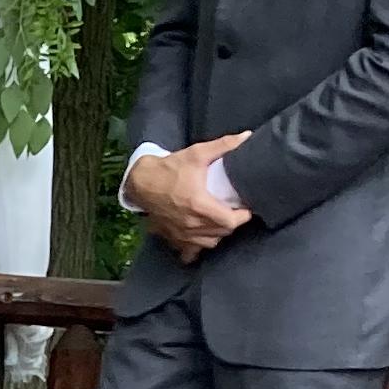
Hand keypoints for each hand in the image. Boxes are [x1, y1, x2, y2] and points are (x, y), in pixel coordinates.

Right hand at [127, 134, 252, 260]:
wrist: (140, 182)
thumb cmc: (169, 168)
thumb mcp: (197, 153)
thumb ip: (224, 146)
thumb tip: (247, 136)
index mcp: (200, 205)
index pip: (231, 222)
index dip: (243, 216)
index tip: (246, 208)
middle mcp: (191, 224)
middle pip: (222, 233)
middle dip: (232, 222)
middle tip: (235, 211)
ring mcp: (181, 234)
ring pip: (209, 243)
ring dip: (218, 234)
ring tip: (219, 221)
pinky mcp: (172, 238)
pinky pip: (189, 252)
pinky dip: (197, 247)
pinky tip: (199, 238)